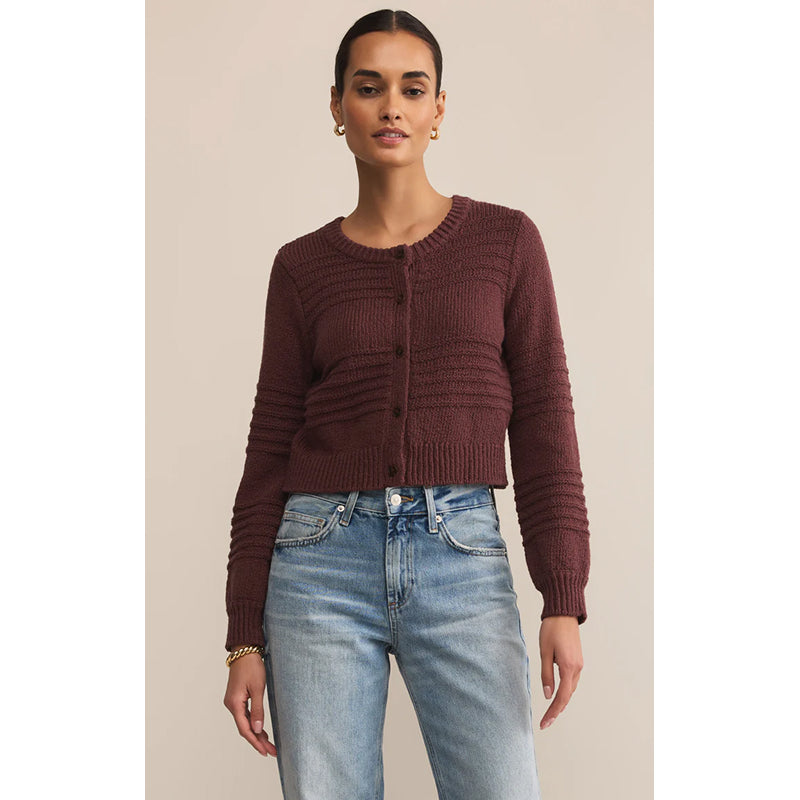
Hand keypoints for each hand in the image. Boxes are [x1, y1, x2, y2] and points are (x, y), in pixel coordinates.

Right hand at [223, 651, 276, 756]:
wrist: (244, 650)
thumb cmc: (252, 666)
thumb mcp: (258, 688)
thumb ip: (258, 710)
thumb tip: (257, 730)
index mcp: (234, 704)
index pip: (245, 729)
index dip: (255, 742)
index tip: (265, 751)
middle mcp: (231, 705)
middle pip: (244, 728)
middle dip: (258, 741)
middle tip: (271, 751)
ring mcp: (233, 702)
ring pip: (245, 723)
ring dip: (256, 733)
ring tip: (269, 744)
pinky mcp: (237, 698)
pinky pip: (244, 715)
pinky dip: (253, 723)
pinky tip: (261, 730)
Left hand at [538, 615, 582, 729]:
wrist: (563, 613)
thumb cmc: (551, 629)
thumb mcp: (544, 652)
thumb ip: (546, 674)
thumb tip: (548, 695)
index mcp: (568, 666)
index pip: (562, 696)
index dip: (553, 712)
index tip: (545, 723)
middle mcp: (577, 668)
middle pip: (568, 695)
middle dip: (556, 710)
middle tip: (545, 722)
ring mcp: (579, 664)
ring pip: (571, 689)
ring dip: (561, 701)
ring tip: (550, 713)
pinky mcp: (577, 660)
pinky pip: (572, 680)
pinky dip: (565, 690)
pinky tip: (557, 694)